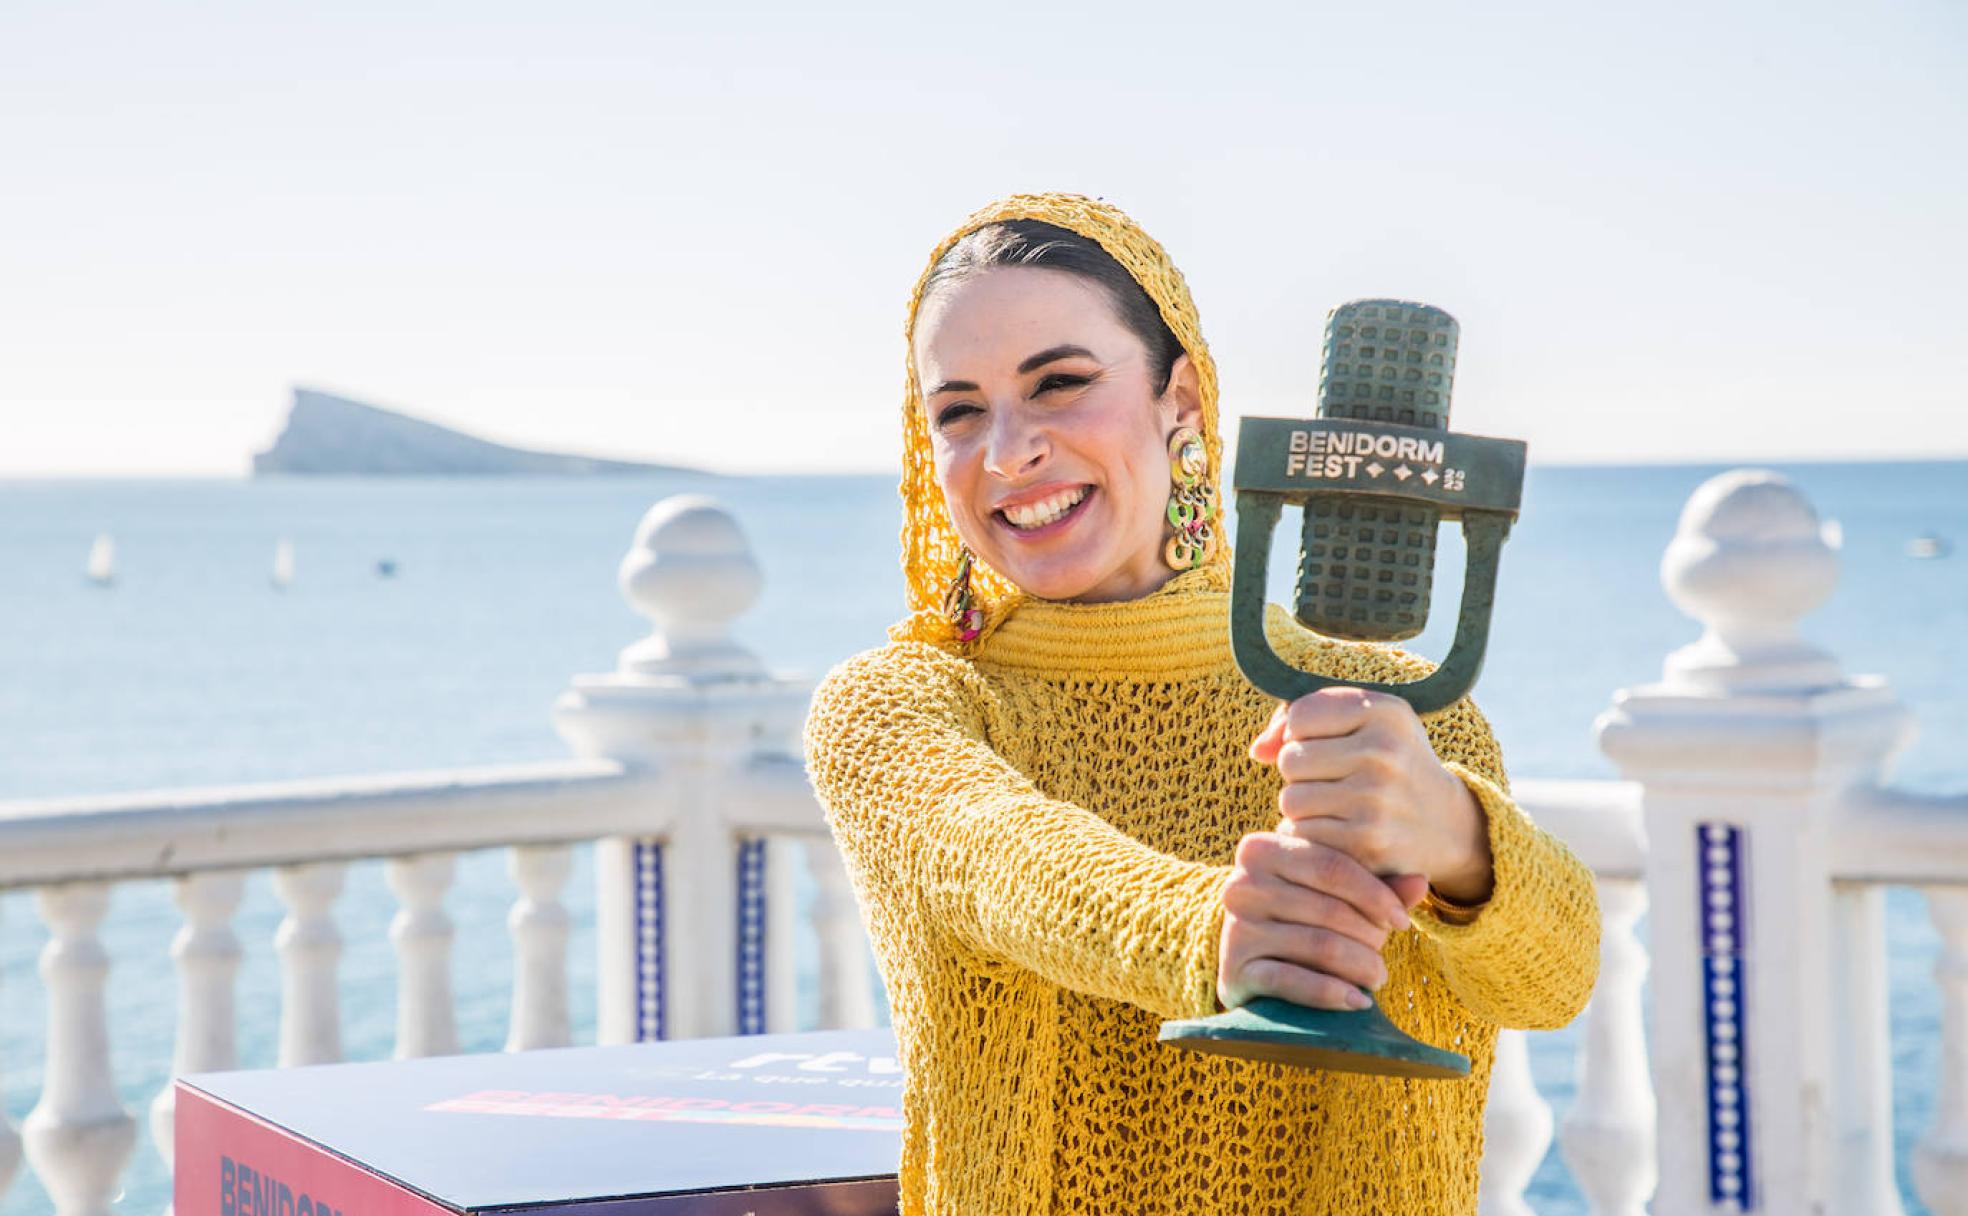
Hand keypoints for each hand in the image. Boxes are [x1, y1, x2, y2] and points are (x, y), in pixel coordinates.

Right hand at [1215, 831, 1426, 1011]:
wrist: (1255, 963)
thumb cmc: (1305, 919)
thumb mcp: (1338, 897)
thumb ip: (1379, 888)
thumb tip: (1421, 881)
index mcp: (1263, 849)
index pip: (1332, 865)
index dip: (1375, 895)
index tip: (1403, 921)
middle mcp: (1240, 884)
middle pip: (1328, 908)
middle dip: (1369, 936)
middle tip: (1384, 955)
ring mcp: (1234, 928)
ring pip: (1318, 944)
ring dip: (1359, 966)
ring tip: (1377, 977)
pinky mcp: (1234, 970)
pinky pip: (1292, 981)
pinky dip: (1332, 993)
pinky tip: (1358, 1001)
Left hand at [1250, 688, 1493, 906]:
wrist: (1445, 825)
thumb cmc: (1386, 764)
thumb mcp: (1360, 723)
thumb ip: (1298, 720)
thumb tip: (1258, 751)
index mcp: (1385, 711)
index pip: (1300, 716)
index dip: (1304, 734)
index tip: (1331, 745)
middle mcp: (1384, 751)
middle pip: (1290, 759)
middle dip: (1302, 773)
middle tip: (1336, 780)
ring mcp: (1376, 800)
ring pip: (1291, 800)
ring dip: (1304, 808)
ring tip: (1339, 806)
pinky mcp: (1366, 844)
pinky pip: (1302, 836)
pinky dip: (1312, 837)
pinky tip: (1342, 833)